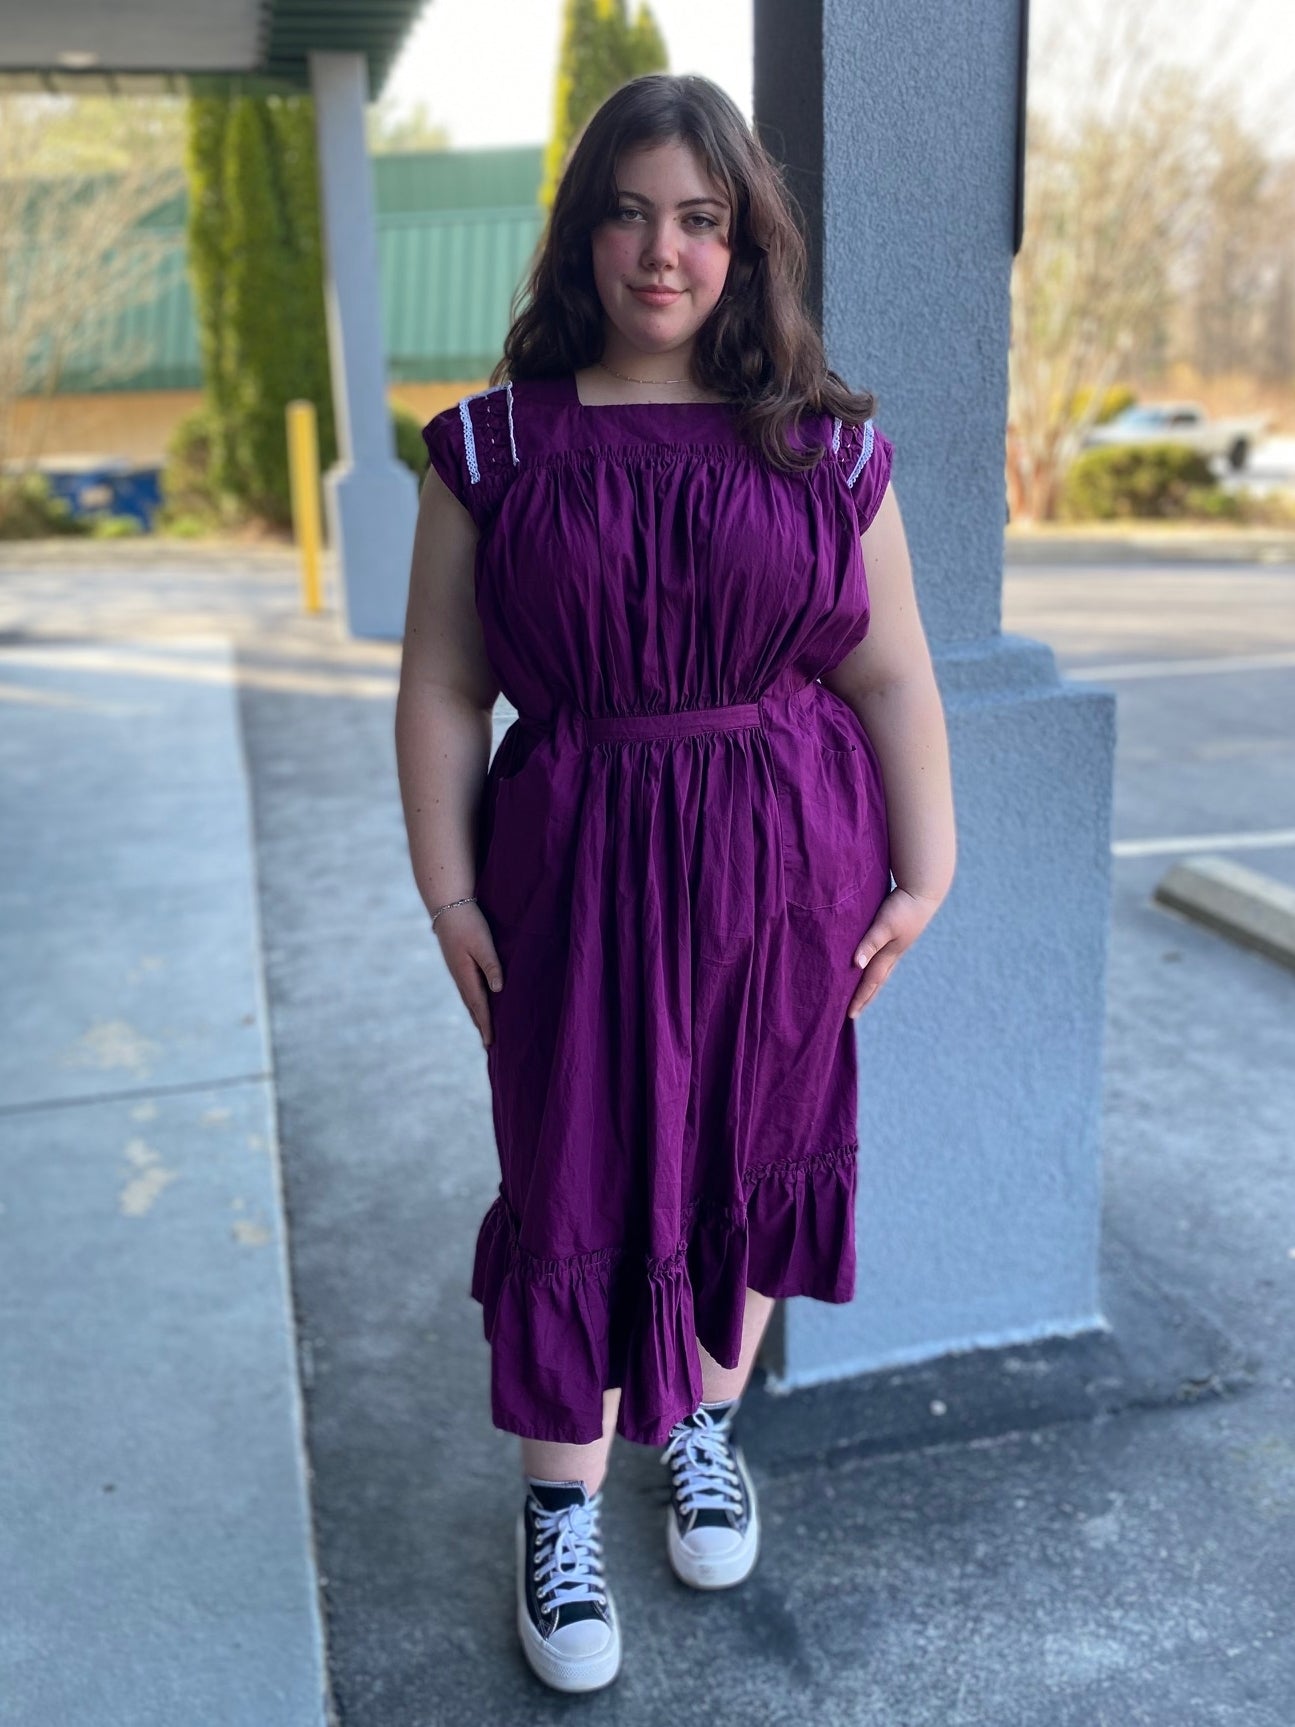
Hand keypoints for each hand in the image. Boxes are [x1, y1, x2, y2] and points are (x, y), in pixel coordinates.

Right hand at [433, 901, 503, 1047]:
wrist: (448, 905)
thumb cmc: (469, 923)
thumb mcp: (483, 943)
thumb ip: (491, 965)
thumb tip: (498, 990)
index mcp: (466, 975)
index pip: (479, 1006)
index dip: (486, 1025)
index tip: (491, 1044)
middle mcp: (460, 977)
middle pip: (472, 1007)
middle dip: (481, 1026)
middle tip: (488, 1046)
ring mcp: (457, 971)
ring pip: (469, 999)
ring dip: (476, 1015)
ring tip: (484, 1029)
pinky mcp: (458, 964)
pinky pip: (468, 989)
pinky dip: (474, 1002)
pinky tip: (478, 1002)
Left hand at [846, 886, 940, 1020]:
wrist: (923, 891)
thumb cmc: (902, 907)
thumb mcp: (884, 925)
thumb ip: (870, 944)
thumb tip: (856, 966)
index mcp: (888, 954)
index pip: (870, 981)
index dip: (859, 998)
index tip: (849, 1016)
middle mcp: (892, 953)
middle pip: (875, 981)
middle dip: (865, 997)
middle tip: (853, 1012)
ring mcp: (896, 945)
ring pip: (879, 970)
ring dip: (869, 984)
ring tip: (860, 994)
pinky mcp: (897, 935)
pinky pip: (881, 957)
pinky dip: (872, 966)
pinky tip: (869, 963)